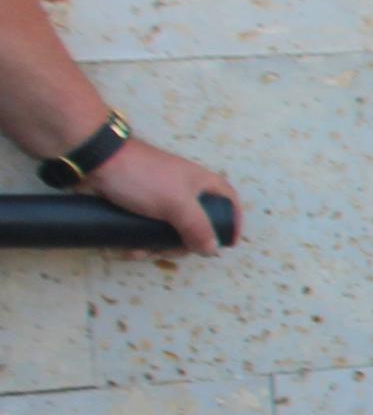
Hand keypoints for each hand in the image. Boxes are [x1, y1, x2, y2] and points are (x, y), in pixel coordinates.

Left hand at [88, 135, 237, 252]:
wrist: (97, 161)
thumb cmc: (144, 178)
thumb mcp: (176, 204)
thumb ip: (198, 228)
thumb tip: (212, 250)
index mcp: (202, 183)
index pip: (229, 200)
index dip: (233, 221)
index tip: (228, 243)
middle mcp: (185, 190)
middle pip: (198, 223)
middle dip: (185, 243)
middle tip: (171, 253)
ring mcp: (161, 197)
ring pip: (171, 229)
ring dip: (159, 246)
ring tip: (142, 253)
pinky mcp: (139, 203)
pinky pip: (148, 227)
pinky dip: (143, 240)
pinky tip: (131, 249)